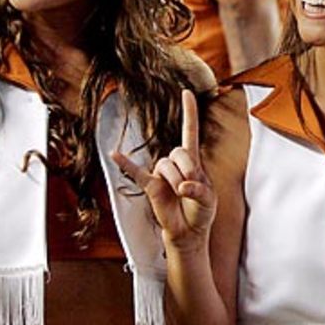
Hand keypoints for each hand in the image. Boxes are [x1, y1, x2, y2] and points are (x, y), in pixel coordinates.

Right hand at [113, 90, 215, 252]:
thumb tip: (182, 187)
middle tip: (191, 188)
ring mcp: (161, 173)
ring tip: (180, 195)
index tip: (186, 92)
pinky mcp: (150, 186)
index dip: (189, 112)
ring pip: (165, 165)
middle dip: (188, 170)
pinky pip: (136, 172)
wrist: (188, 231)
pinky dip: (125, 164)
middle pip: (179, 152)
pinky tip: (115, 154)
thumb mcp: (209, 200)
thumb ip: (199, 190)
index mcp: (194, 159)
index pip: (189, 130)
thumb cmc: (201, 212)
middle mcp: (175, 162)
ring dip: (175, 181)